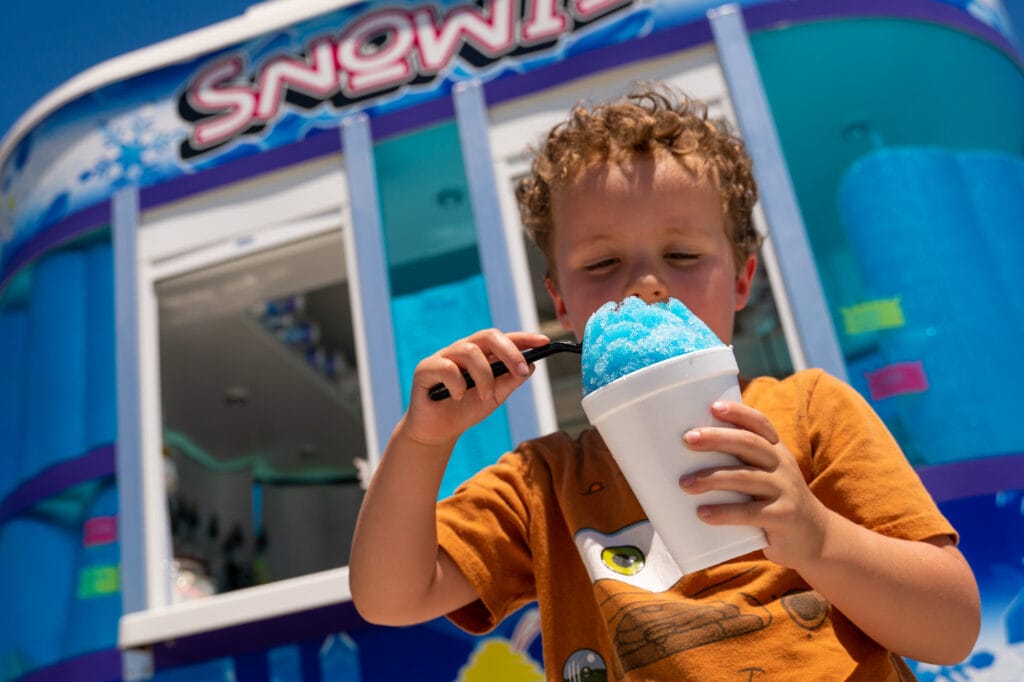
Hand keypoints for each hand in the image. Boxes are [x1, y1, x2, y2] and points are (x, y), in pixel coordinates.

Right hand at [402, 329, 549, 448]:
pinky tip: (457, 397)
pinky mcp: (426, 368)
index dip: (524, 338)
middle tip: (521, 371)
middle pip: (488, 336)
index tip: (544, 342)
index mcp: (481, 354)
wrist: (437, 431)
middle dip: (509, 352)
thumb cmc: (465, 410)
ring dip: (484, 376)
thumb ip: (510, 381)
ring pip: (470, 352)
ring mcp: (444, 356)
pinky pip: (448, 368)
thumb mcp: (494, 398)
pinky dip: (458, 385)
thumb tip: (532, 365)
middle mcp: (463, 350)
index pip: (503, 339)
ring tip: (484, 396)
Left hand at [679, 400, 832, 569]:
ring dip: (712, 478)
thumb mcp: (765, 476)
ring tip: (685, 483)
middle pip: (749, 445)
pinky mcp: (782, 517)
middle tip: (687, 439)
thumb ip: (737, 465)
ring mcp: (785, 491)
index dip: (738, 413)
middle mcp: (782, 466)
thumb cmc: (774, 501)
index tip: (712, 407)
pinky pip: (750, 513)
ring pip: (746, 478)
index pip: (760, 424)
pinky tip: (703, 513)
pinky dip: (724, 513)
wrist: (815, 538)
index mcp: (776, 451)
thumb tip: (680, 459)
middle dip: (717, 439)